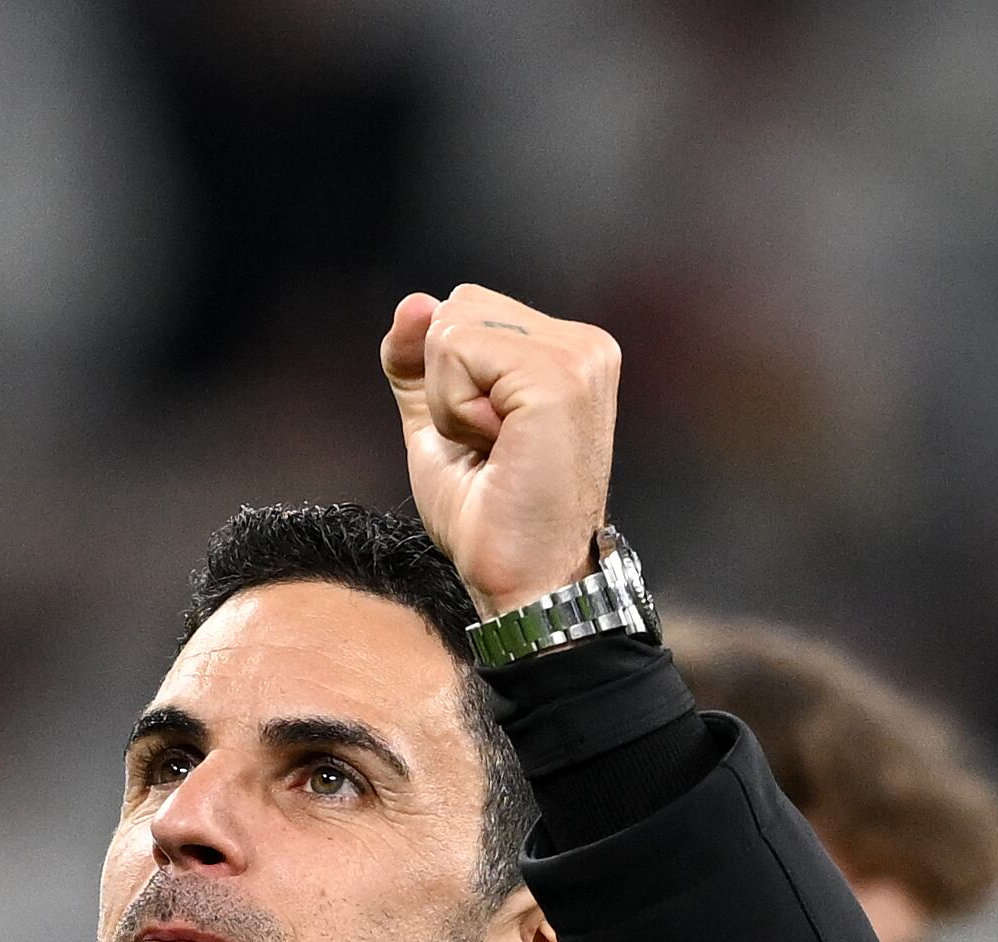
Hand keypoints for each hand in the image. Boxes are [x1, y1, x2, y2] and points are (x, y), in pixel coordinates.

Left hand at [381, 285, 620, 616]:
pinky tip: (497, 448)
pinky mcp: (560, 377)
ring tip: (496, 450)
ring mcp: (579, 356)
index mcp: (568, 350)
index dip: (446, 376)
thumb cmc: (491, 517)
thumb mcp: (439, 423)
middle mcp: (585, 343)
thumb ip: (419, 362)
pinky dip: (454, 410)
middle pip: (458, 305)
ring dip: (450, 400)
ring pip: (452, 325)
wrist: (526, 582)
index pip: (466, 307)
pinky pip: (456, 351)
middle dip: (447, 382)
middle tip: (490, 447)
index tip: (487, 439)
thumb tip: (412, 303)